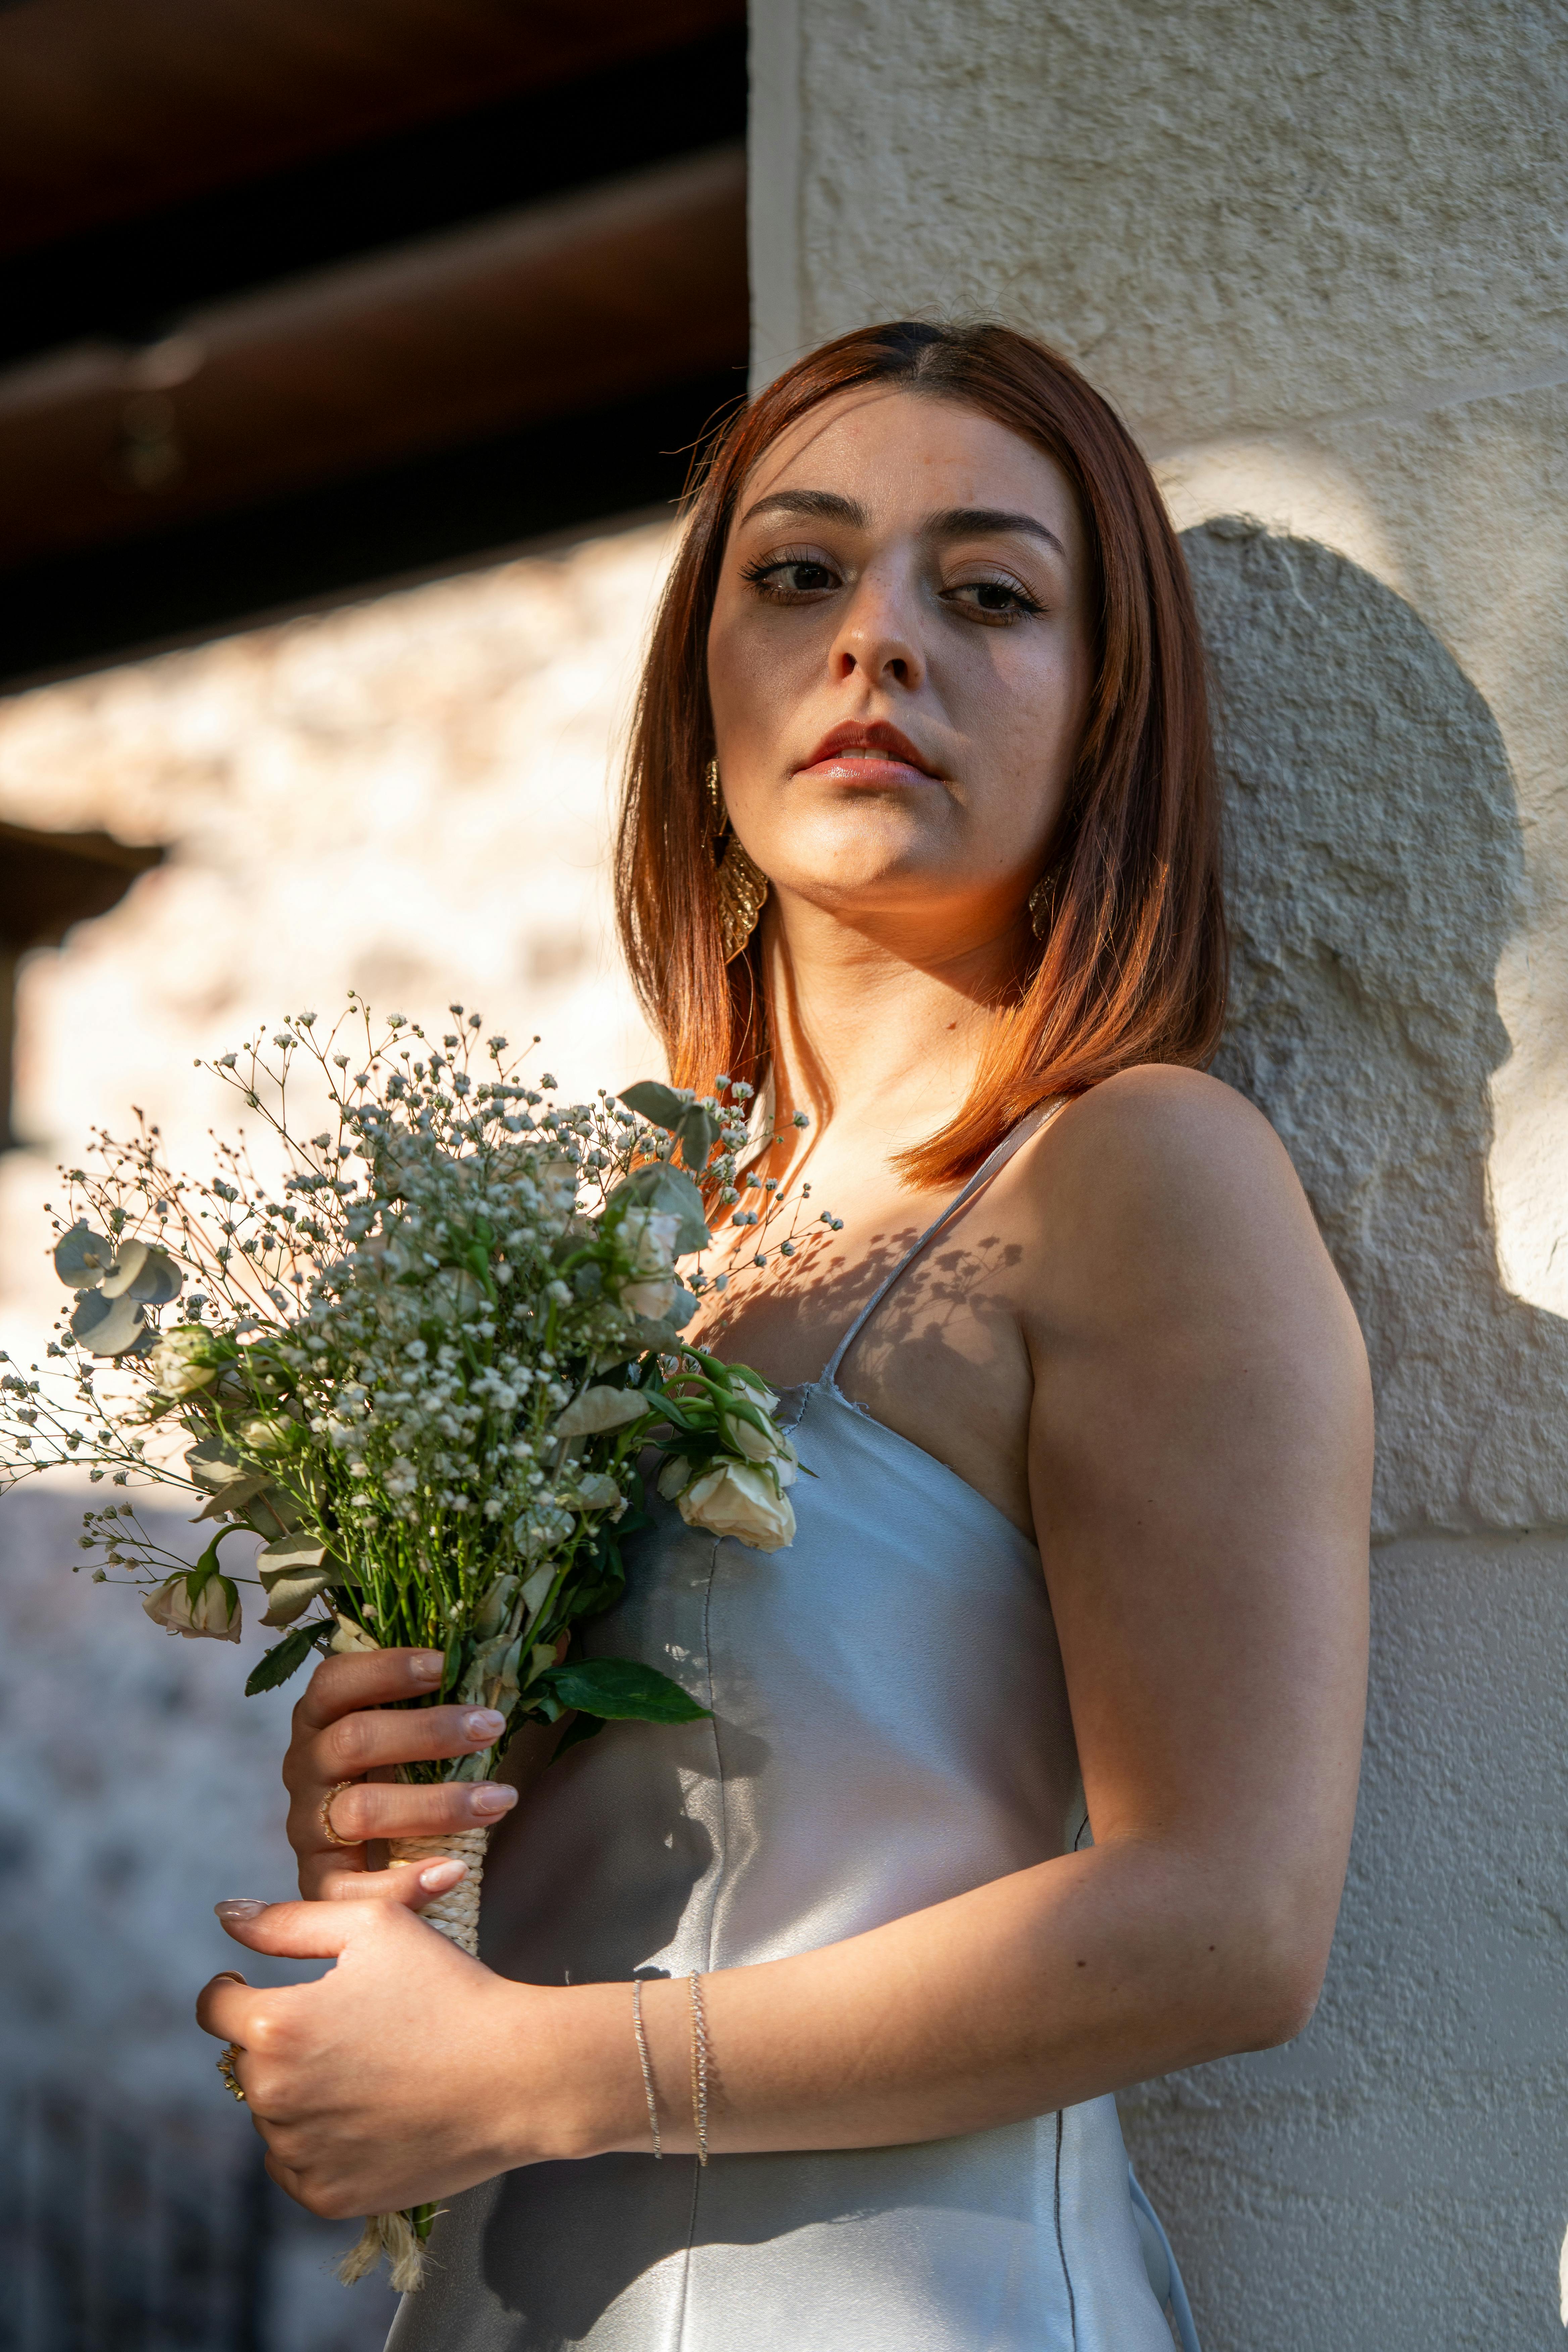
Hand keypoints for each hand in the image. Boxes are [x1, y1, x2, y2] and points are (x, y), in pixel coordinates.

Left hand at [196, 1897, 589, 2216]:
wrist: (515, 2074)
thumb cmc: (448, 1989)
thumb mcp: (375, 1924)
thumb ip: (288, 1921)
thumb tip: (226, 1916)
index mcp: (277, 2027)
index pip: (215, 2008)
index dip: (235, 1990)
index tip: (261, 1987)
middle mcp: (274, 2097)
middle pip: (246, 2062)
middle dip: (281, 2041)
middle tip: (347, 2028)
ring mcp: (300, 2154)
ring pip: (271, 2115)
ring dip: (299, 2093)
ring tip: (368, 2071)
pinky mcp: (327, 2196)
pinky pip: (295, 2165)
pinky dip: (318, 2143)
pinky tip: (369, 2115)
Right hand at [284, 1648, 515, 1903]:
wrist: (373, 1859)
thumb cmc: (398, 1774)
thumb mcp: (404, 1733)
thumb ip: (430, 1699)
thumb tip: (492, 1660)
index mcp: (318, 1720)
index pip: (334, 1681)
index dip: (388, 1668)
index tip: (448, 1665)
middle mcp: (305, 1769)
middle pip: (353, 1739)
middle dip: (429, 1731)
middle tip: (490, 1725)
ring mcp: (308, 1827)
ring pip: (361, 1810)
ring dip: (437, 1804)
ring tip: (499, 1799)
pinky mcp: (319, 1883)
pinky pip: (353, 1890)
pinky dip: (406, 1882)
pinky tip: (453, 1870)